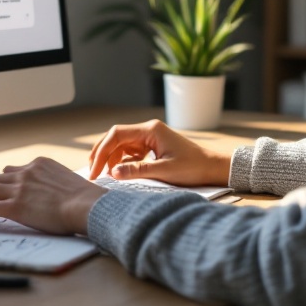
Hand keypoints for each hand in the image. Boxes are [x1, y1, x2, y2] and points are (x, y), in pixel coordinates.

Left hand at [0, 157, 106, 234]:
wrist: (87, 205)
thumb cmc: (86, 200)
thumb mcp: (68, 182)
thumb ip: (55, 184)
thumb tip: (56, 196)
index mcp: (39, 164)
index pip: (13, 171)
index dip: (1, 182)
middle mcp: (26, 172)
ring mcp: (18, 188)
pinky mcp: (14, 206)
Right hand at [88, 119, 230, 186]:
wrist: (213, 168)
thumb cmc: (193, 167)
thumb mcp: (165, 171)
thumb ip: (137, 171)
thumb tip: (112, 173)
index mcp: (150, 130)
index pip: (116, 135)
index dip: (101, 152)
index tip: (95, 171)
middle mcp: (148, 130)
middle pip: (115, 137)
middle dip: (102, 154)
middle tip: (93, 173)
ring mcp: (150, 138)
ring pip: (121, 145)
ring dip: (111, 158)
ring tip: (103, 175)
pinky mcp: (152, 147)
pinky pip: (130, 152)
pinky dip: (122, 161)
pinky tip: (118, 172)